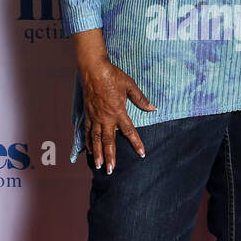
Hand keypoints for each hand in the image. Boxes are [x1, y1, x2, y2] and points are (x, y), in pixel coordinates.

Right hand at [73, 29, 154, 172]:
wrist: (93, 70)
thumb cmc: (113, 76)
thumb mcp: (130, 85)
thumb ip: (141, 99)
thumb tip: (153, 108)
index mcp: (119, 111)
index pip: (129, 131)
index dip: (136, 143)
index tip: (142, 154)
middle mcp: (106, 117)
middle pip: (109, 141)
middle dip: (111, 156)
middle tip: (111, 170)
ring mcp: (95, 117)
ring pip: (96, 139)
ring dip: (98, 154)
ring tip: (99, 166)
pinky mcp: (87, 114)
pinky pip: (87, 131)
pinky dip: (88, 142)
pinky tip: (90, 151)